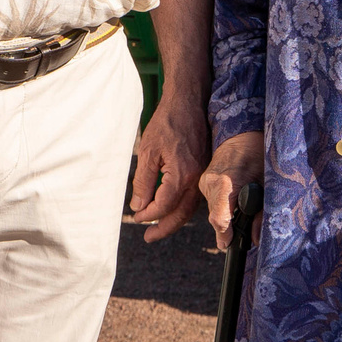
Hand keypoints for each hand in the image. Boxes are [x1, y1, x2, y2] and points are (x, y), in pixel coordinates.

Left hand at [129, 95, 208, 242]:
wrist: (188, 103)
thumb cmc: (166, 124)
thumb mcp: (147, 152)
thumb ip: (143, 182)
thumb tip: (139, 206)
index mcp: (182, 174)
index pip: (164, 206)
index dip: (148, 215)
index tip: (136, 217)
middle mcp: (197, 178)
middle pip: (181, 213)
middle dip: (164, 227)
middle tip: (149, 238)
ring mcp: (203, 173)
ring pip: (190, 206)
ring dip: (174, 219)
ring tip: (158, 228)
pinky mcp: (204, 168)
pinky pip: (195, 195)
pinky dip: (182, 206)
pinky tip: (171, 208)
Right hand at [198, 130, 263, 250]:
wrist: (244, 132)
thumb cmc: (260, 153)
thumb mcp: (267, 183)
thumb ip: (261, 213)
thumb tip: (254, 239)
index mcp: (225, 183)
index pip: (219, 219)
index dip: (225, 235)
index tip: (230, 245)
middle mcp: (210, 183)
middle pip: (215, 218)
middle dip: (228, 229)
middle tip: (240, 235)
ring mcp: (204, 181)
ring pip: (212, 211)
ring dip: (225, 218)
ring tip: (239, 218)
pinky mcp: (204, 180)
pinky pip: (211, 201)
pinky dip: (222, 207)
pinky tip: (234, 204)